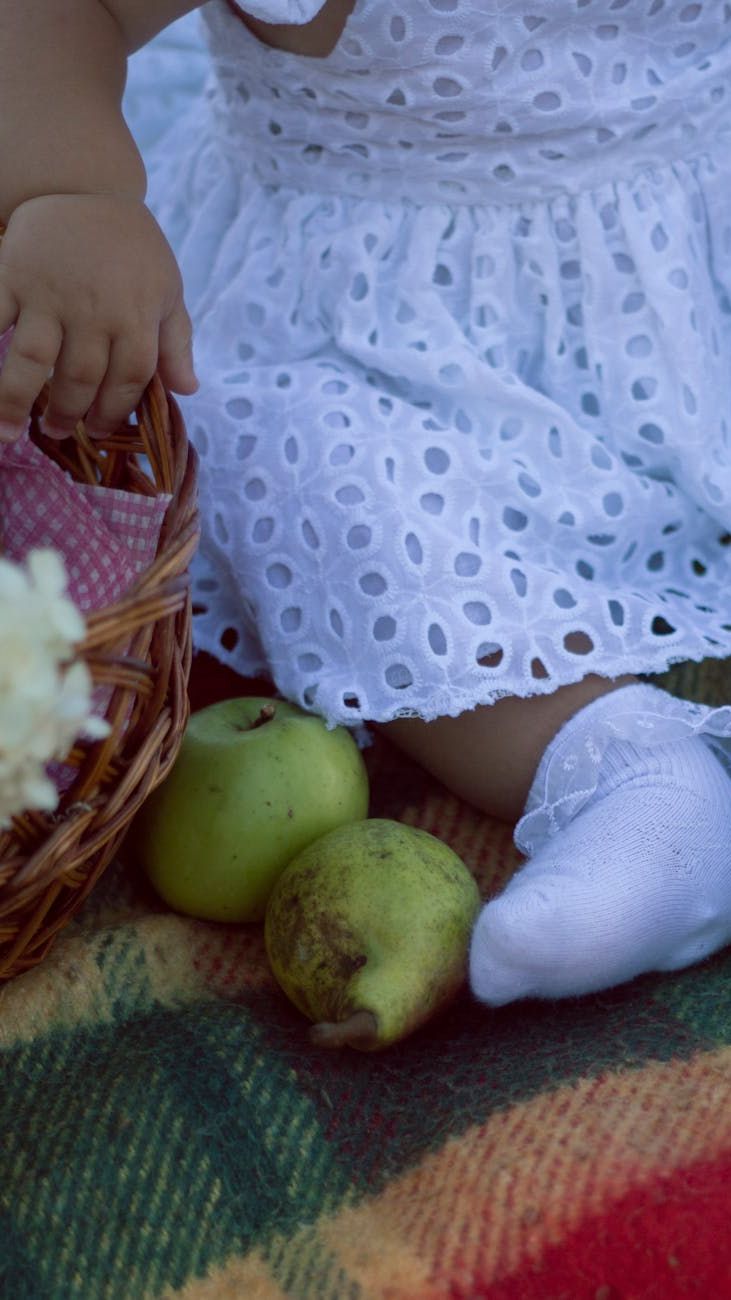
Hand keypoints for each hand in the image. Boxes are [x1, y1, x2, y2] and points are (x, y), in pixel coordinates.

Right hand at [0, 192, 197, 441]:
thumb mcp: (168, 289)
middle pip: (81, 377)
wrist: (84, 186)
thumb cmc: (131, 248)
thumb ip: (176, 343)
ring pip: (34, 359)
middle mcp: (93, 309)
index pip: (129, 378)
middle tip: (60, 431)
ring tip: (11, 433)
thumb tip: (186, 390)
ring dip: (18, 401)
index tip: (99, 431)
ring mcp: (49, 293)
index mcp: (136, 315)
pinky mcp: (11, 276)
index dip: (114, 411)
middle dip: (70, 413)